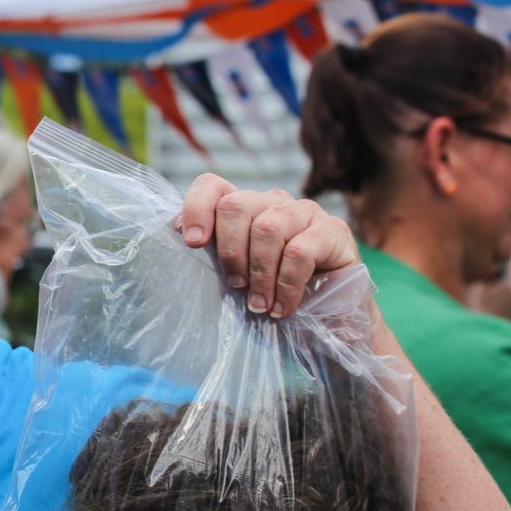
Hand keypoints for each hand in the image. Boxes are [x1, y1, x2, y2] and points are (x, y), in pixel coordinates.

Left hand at [179, 174, 358, 318]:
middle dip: (230, 252)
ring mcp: (305, 213)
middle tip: (236, 287)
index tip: (192, 244)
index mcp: (244, 210)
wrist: (329, 324)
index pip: (213, 186)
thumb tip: (177, 246)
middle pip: (236, 205)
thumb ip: (211, 260)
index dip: (196, 209)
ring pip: (267, 228)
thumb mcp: (234, 281)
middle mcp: (273, 202)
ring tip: (260, 305)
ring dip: (259, 275)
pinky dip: (285, 285)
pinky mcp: (334, 231)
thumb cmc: (273, 300)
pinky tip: (283, 307)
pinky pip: (299, 250)